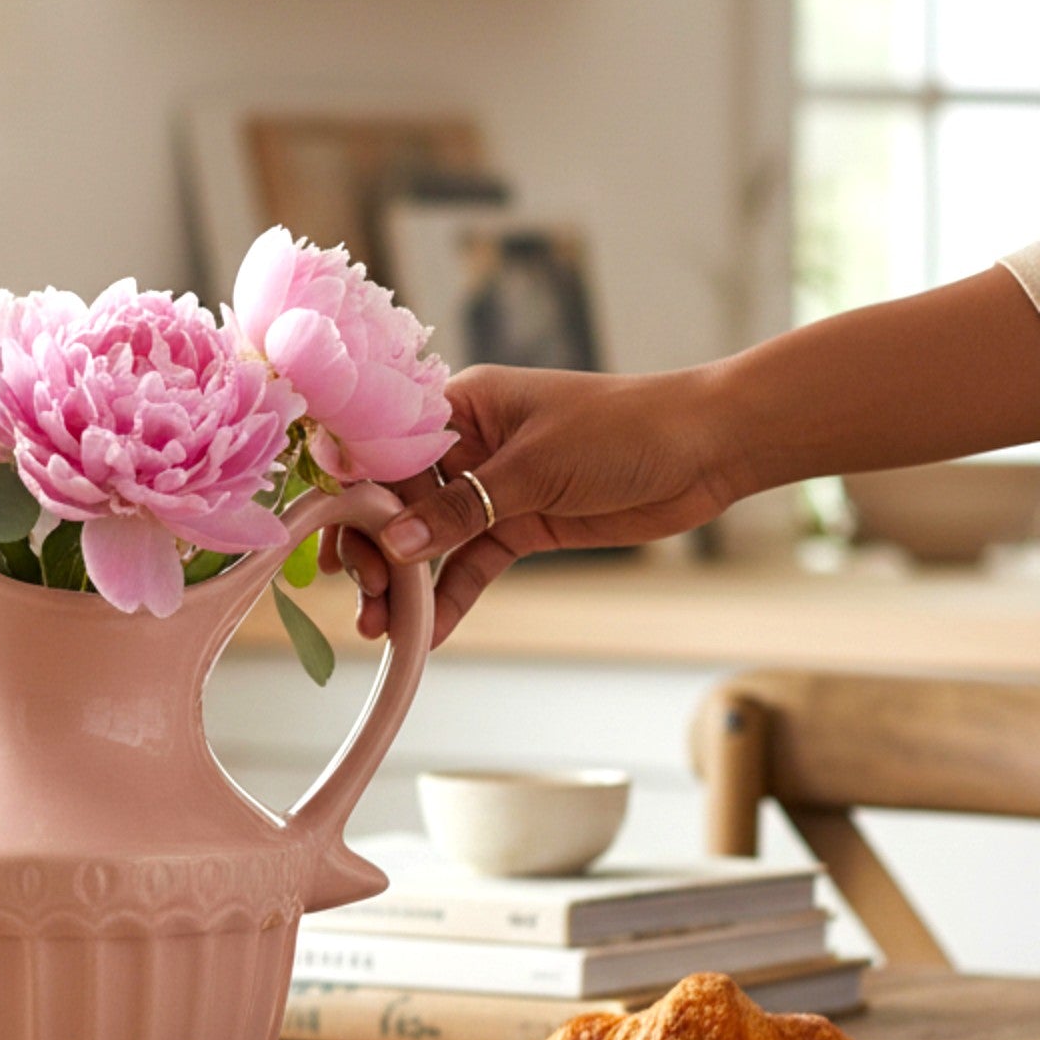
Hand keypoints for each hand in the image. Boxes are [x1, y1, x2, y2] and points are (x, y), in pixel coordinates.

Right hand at [322, 364, 741, 644]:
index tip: (332, 544)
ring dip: (405, 584)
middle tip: (362, 598)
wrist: (709, 449)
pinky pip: (471, 565)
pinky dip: (450, 598)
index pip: (385, 448)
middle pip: (399, 501)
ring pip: (430, 540)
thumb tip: (392, 546)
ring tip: (381, 628)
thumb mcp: (534, 469)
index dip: (353, 495)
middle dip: (374, 551)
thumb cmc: (625, 429)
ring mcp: (493, 487)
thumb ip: (460, 509)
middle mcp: (469, 444)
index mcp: (463, 405)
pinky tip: (429, 634)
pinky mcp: (521, 524)